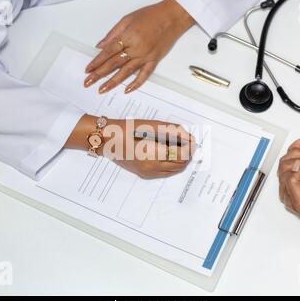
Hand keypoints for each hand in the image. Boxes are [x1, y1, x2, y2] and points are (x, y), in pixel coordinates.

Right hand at [66, 115, 196, 178]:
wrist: (106, 140)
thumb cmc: (126, 129)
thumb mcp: (150, 125)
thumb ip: (171, 130)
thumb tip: (187, 135)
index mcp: (152, 154)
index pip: (181, 155)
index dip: (190, 148)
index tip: (193, 140)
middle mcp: (151, 167)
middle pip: (179, 164)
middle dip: (187, 154)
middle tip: (188, 143)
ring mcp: (147, 173)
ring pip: (174, 170)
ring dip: (180, 160)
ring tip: (180, 147)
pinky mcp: (144, 175)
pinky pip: (165, 172)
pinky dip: (172, 164)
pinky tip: (169, 153)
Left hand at [84, 0, 193, 93]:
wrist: (173, 17)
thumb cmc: (152, 15)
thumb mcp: (128, 19)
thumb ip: (113, 33)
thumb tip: (101, 45)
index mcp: (128, 37)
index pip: (108, 52)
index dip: (97, 62)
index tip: (88, 70)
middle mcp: (136, 48)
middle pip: (114, 64)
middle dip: (99, 74)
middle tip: (89, 82)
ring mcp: (145, 56)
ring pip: (126, 72)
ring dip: (113, 82)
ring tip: (102, 89)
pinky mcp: (154, 60)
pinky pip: (144, 75)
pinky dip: (136, 83)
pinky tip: (127, 90)